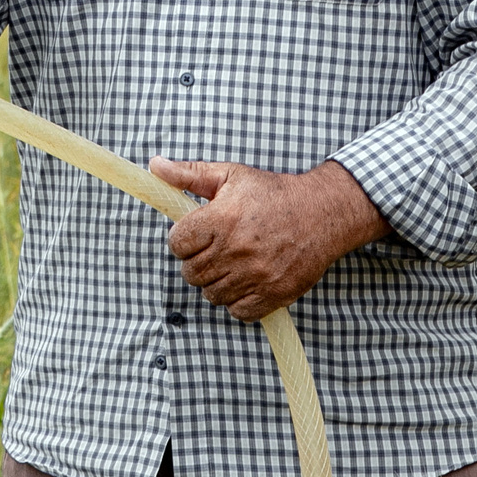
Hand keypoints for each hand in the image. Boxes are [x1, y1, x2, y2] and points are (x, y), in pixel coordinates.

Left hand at [149, 158, 387, 322]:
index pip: (177, 243)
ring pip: (211, 294)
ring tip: (230, 263)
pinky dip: (236, 301)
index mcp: (222, 218)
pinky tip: (244, 281)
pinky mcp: (274, 294)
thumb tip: (155, 165)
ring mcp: (256, 275)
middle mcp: (236, 249)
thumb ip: (189, 173)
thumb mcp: (230, 175)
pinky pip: (237, 311)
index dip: (182, 239)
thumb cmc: (272, 193)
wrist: (321, 213)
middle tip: (213, 249)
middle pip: (191, 272)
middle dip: (196, 261)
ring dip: (215, 282)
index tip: (196, 234)